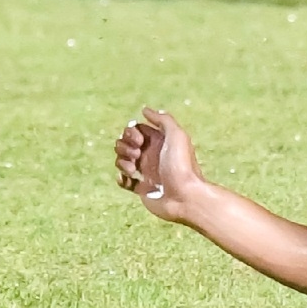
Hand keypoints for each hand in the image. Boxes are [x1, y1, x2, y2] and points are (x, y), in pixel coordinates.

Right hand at [114, 107, 206, 224]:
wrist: (184, 197)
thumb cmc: (181, 165)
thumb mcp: (177, 136)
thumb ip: (163, 120)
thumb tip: (145, 110)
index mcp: (159, 141)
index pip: (135, 129)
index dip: (131, 133)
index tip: (140, 141)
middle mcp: (151, 154)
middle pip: (125, 144)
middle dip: (124, 147)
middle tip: (137, 155)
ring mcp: (146, 171)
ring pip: (121, 161)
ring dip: (122, 163)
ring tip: (132, 170)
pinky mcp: (142, 188)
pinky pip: (123, 181)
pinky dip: (121, 179)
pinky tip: (129, 180)